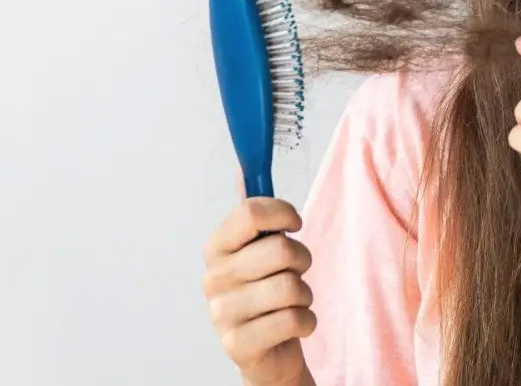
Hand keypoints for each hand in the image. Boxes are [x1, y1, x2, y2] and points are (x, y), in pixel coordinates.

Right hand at [202, 194, 315, 385]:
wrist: (267, 350)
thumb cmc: (267, 292)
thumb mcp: (258, 250)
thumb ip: (253, 215)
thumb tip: (244, 170)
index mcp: (217, 247)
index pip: (251, 212)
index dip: (283, 213)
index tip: (295, 224)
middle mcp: (213, 278)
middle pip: (281, 249)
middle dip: (302, 260)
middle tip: (295, 271)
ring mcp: (222, 313)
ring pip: (291, 286)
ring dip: (305, 295)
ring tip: (292, 302)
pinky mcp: (239, 344)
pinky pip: (294, 320)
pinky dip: (306, 322)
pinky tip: (293, 326)